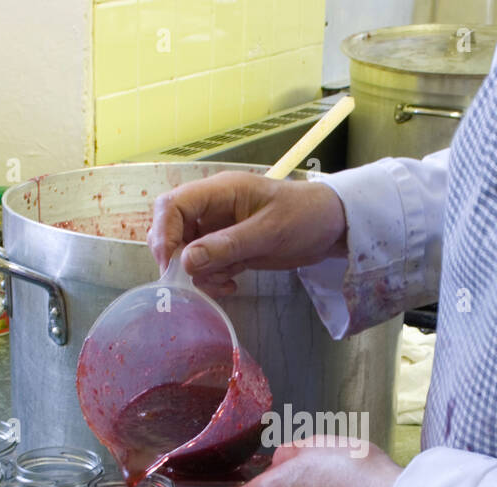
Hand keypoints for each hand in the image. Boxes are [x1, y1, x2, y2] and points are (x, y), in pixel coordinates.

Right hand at [147, 171, 347, 297]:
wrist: (332, 227)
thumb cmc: (305, 216)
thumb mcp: (269, 232)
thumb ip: (228, 245)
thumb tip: (187, 261)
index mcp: (220, 191)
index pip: (173, 205)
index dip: (164, 234)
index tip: (170, 265)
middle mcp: (214, 209)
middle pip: (173, 229)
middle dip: (178, 258)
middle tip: (193, 281)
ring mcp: (220, 229)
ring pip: (187, 252)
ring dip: (198, 273)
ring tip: (225, 282)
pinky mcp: (229, 248)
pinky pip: (206, 265)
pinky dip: (212, 279)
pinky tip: (232, 284)